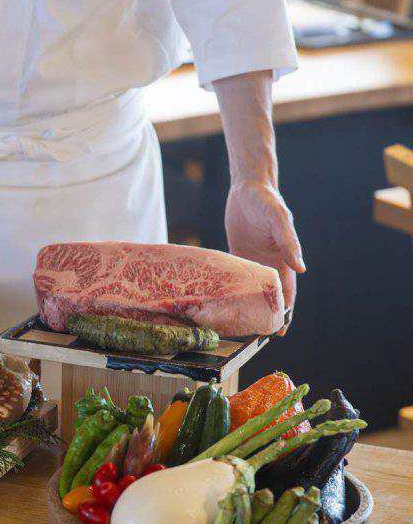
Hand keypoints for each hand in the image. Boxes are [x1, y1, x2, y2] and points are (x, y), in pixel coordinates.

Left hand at [225, 181, 305, 329]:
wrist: (248, 187)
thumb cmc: (266, 201)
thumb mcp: (278, 219)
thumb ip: (289, 242)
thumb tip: (301, 269)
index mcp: (283, 258)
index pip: (287, 291)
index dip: (284, 311)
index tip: (280, 331)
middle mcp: (268, 263)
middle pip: (268, 295)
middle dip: (264, 315)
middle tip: (255, 337)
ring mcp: (251, 260)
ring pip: (250, 289)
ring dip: (246, 305)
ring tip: (236, 325)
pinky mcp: (235, 255)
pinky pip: (233, 276)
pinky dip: (230, 289)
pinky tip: (221, 302)